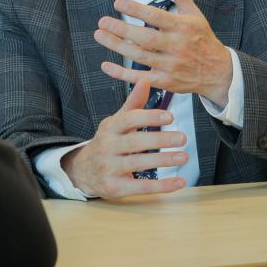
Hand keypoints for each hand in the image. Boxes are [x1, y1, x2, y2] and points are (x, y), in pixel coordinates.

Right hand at [61, 79, 189, 198]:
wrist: (82, 170)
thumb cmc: (107, 142)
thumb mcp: (116, 122)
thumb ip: (133, 104)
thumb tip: (145, 79)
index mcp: (110, 128)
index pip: (129, 119)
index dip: (149, 117)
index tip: (170, 116)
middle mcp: (107, 147)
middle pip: (134, 142)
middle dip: (159, 139)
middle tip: (183, 137)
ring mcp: (109, 168)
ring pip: (138, 164)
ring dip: (162, 160)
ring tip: (184, 157)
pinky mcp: (115, 188)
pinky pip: (140, 187)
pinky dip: (161, 186)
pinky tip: (179, 181)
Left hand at [94, 0, 233, 106]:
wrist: (218, 71)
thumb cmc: (202, 38)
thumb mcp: (194, 14)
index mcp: (182, 27)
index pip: (156, 16)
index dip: (136, 10)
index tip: (117, 3)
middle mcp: (176, 46)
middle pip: (145, 38)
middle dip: (121, 30)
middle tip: (102, 21)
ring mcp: (171, 65)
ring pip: (140, 57)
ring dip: (117, 47)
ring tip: (100, 35)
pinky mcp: (166, 82)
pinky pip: (140, 78)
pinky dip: (122, 74)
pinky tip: (106, 65)